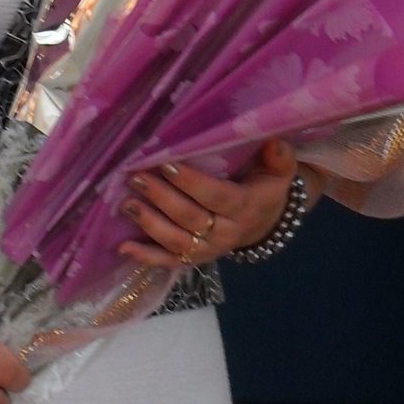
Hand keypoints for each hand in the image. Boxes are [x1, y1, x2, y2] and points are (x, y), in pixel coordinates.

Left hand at [118, 141, 306, 271]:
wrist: (265, 223)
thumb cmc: (264, 188)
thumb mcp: (279, 172)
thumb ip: (279, 158)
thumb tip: (274, 142)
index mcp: (245, 207)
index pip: (216, 196)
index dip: (191, 183)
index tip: (166, 164)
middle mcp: (226, 232)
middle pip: (190, 217)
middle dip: (161, 197)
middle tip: (136, 177)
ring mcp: (209, 249)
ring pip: (177, 240)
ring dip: (149, 224)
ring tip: (126, 205)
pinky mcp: (194, 259)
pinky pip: (170, 261)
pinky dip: (146, 257)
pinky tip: (123, 248)